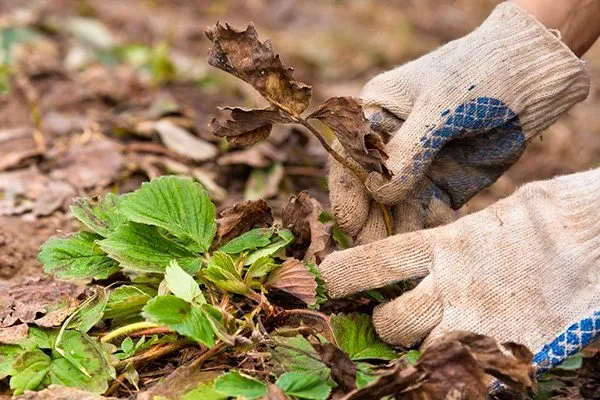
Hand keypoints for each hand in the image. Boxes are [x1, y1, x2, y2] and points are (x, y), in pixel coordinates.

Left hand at [321, 168, 599, 372]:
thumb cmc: (551, 219)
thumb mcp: (492, 216)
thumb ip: (453, 238)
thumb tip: (428, 250)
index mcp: (447, 244)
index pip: (375, 262)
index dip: (343, 274)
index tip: (325, 280)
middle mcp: (456, 286)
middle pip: (391, 323)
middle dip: (385, 326)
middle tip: (393, 319)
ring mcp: (483, 322)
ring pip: (423, 355)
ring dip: (420, 351)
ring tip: (432, 338)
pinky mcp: (512, 351)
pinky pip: (467, 375)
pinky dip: (457, 370)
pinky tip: (462, 358)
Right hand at [329, 2, 588, 242]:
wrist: (529, 81)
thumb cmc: (477, 77)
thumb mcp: (441, 107)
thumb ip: (409, 150)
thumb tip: (379, 193)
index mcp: (372, 118)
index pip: (348, 162)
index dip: (348, 196)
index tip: (354, 227)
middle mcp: (387, 149)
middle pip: (367, 194)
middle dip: (371, 223)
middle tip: (376, 253)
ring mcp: (414, 170)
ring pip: (394, 211)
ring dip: (398, 231)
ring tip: (409, 247)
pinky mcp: (440, 188)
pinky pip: (426, 216)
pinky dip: (428, 227)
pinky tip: (439, 227)